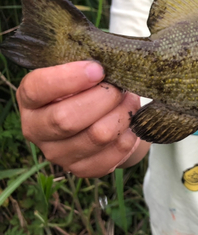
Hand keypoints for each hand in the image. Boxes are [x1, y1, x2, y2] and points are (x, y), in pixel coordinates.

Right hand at [17, 61, 147, 176]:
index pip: (38, 89)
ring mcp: (58, 154)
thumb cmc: (88, 87)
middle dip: (103, 98)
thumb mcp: (81, 71)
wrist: (99, 117)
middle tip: (120, 87)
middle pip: (67, 119)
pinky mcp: (82, 169)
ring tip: (129, 102)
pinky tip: (129, 124)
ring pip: (97, 136)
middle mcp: (36, 129)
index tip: (98, 69)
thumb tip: (111, 65)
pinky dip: (128, 136)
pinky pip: (113, 154)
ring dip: (122, 115)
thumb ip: (87, 67)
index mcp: (30, 99)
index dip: (70, 78)